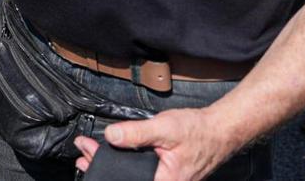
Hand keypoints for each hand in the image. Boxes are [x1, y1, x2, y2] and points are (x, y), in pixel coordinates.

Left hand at [74, 108, 236, 180]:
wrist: (220, 130)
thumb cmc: (198, 131)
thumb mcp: (164, 128)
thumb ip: (136, 133)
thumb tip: (111, 135)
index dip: (105, 174)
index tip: (86, 160)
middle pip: (126, 180)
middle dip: (102, 167)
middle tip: (83, 152)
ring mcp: (165, 180)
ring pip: (131, 176)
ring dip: (110, 164)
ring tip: (89, 153)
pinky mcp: (164, 174)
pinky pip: (138, 171)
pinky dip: (123, 161)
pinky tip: (112, 152)